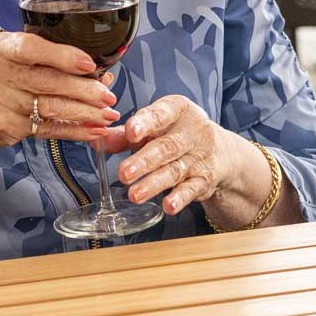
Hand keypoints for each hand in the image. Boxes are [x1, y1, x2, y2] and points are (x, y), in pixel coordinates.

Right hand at [0, 32, 118, 152]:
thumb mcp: (5, 55)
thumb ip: (43, 57)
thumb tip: (96, 70)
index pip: (31, 48)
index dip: (61, 56)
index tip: (88, 64)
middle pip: (48, 82)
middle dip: (84, 90)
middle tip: (109, 95)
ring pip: (51, 109)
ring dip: (85, 113)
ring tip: (108, 114)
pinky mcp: (5, 129)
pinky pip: (47, 130)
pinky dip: (74, 131)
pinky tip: (93, 131)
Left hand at [104, 94, 237, 215]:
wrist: (219, 151)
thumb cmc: (175, 133)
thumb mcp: (154, 126)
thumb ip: (124, 134)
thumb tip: (97, 140)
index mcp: (178, 110)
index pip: (161, 114)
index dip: (146, 123)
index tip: (130, 132)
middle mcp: (193, 132)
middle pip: (166, 147)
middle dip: (144, 161)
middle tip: (123, 173)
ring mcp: (200, 157)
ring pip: (175, 170)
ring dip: (154, 184)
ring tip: (134, 194)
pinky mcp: (204, 179)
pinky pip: (192, 189)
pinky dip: (180, 198)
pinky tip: (168, 206)